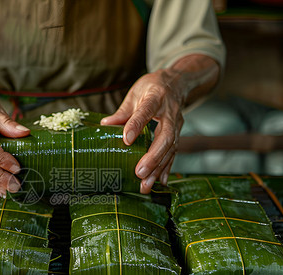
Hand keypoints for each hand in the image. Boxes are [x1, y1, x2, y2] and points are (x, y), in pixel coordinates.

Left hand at [101, 70, 183, 193]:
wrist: (177, 83)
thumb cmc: (152, 88)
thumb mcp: (135, 93)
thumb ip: (122, 111)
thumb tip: (104, 125)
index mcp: (156, 97)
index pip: (146, 111)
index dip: (136, 125)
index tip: (126, 139)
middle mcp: (170, 112)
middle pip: (165, 136)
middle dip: (153, 157)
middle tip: (139, 173)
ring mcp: (177, 124)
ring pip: (170, 148)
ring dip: (159, 168)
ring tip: (146, 184)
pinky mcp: (178, 134)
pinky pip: (173, 153)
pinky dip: (166, 168)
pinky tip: (159, 182)